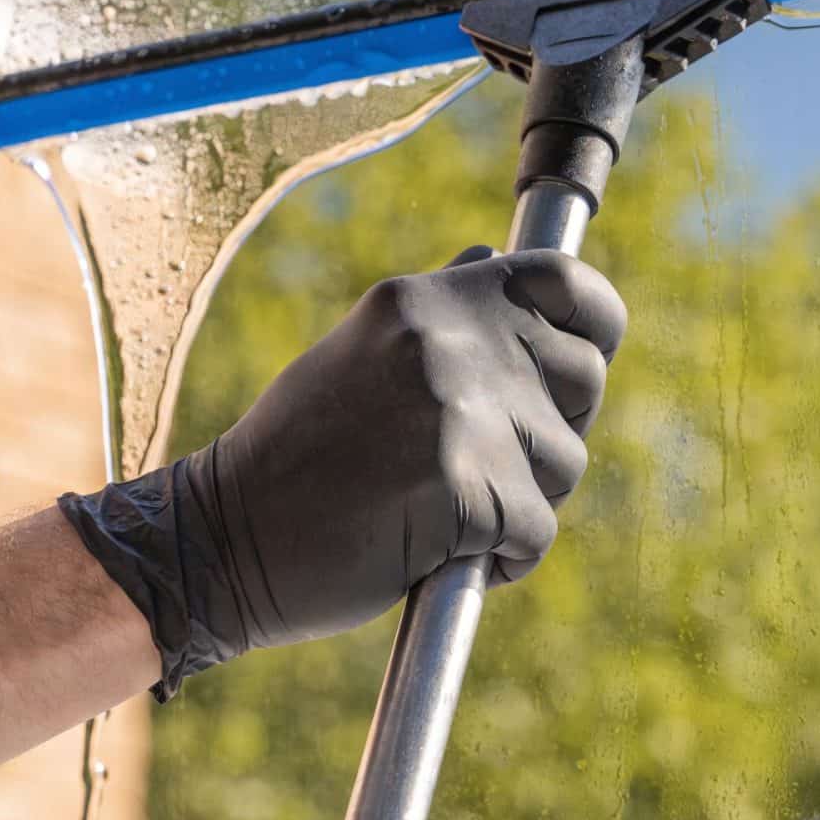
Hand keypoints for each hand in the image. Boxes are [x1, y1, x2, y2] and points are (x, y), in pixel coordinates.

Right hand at [58, 246, 626, 698]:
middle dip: (552, 430)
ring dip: (524, 501)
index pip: (568, 285)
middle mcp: (450, 342)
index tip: (583, 361)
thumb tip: (495, 260)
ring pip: (565, 464)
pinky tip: (440, 554)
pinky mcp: (466, 492)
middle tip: (481, 462)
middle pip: (584, 380)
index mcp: (427, 300)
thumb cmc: (300, 456)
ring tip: (441, 510)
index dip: (597, 326)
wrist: (222, 542)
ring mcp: (459, 414)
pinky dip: (505, 559)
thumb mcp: (364, 350)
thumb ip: (442, 313)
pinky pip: (536, 533)